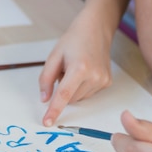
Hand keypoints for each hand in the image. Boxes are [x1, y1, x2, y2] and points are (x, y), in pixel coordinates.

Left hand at [39, 6, 112, 126]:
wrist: (96, 29)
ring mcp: (103, 80)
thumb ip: (46, 79)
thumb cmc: (74, 40)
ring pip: (79, 98)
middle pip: (70, 98)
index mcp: (79, 68)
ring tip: (76, 67)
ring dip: (73, 88)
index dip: (54, 110)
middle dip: (63, 88)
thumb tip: (44, 99)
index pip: (64, 95)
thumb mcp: (54, 55)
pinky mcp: (107, 82)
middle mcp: (94, 76)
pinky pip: (87, 93)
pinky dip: (82, 86)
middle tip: (65, 69)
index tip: (47, 123)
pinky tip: (85, 70)